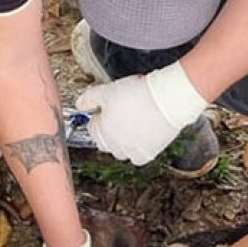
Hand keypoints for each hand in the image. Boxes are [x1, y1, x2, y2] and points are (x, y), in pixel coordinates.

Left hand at [77, 61, 207, 165]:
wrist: (167, 99)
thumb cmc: (138, 94)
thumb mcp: (107, 90)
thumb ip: (89, 99)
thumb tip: (79, 105)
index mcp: (102, 132)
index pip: (92, 129)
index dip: (98, 116)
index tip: (106, 109)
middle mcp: (115, 146)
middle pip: (105, 142)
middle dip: (109, 129)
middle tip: (120, 113)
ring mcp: (132, 151)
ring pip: (121, 150)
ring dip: (123, 139)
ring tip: (132, 122)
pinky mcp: (149, 153)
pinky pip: (138, 156)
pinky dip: (138, 147)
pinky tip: (142, 133)